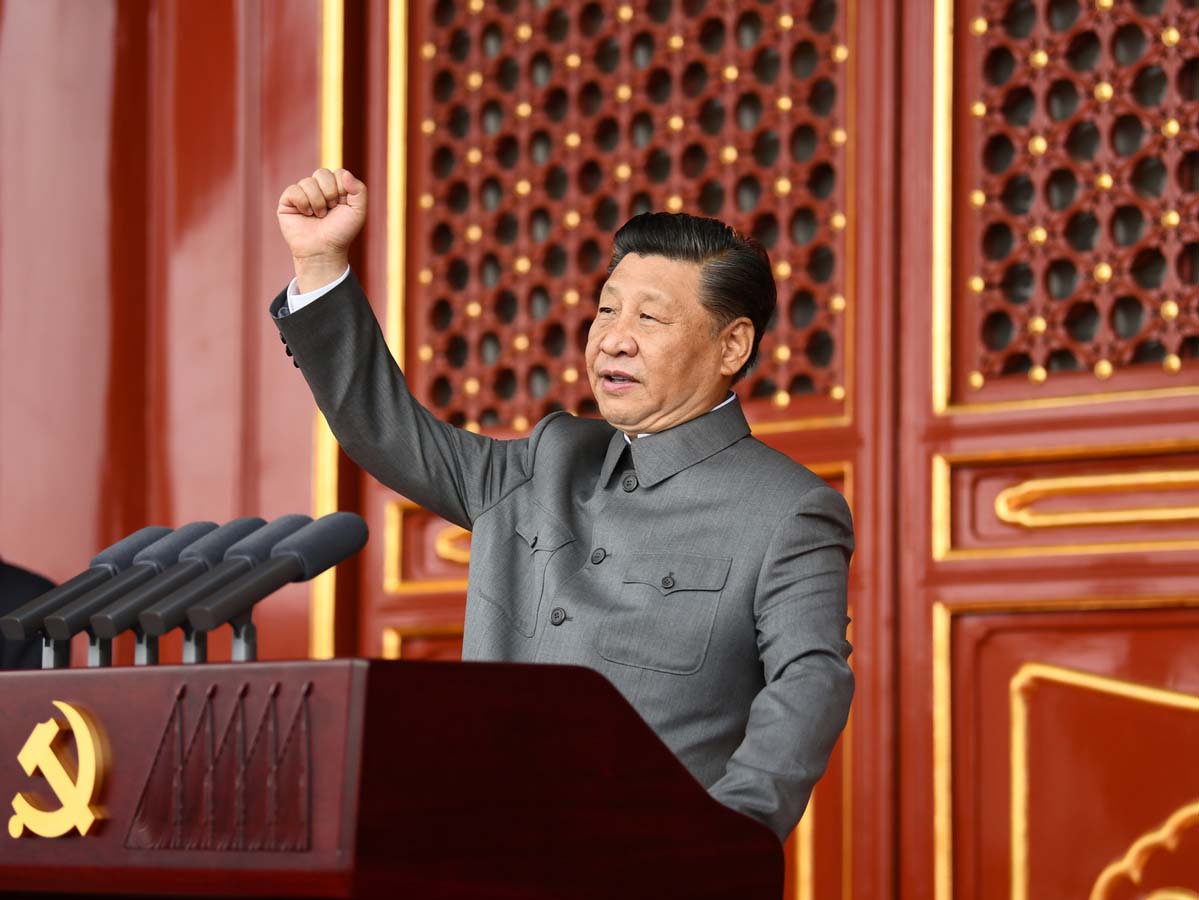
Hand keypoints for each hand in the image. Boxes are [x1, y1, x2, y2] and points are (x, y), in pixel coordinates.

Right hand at [277, 168, 367, 290]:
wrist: (324, 250)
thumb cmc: (341, 233)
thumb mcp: (358, 212)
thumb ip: (359, 190)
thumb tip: (345, 173)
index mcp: (335, 187)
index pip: (338, 173)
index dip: (341, 189)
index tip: (342, 205)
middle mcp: (318, 188)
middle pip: (322, 173)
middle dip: (329, 194)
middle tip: (330, 210)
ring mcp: (302, 193)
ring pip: (308, 182)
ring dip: (317, 202)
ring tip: (318, 216)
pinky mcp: (287, 201)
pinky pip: (293, 190)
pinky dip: (302, 203)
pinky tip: (305, 214)